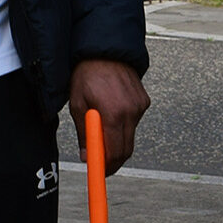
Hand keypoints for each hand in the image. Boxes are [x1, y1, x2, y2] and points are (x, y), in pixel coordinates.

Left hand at [70, 59, 148, 173]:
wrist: (104, 50)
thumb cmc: (87, 75)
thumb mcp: (78, 105)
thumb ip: (85, 134)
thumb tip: (87, 156)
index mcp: (113, 114)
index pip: (114, 152)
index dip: (107, 166)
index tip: (100, 172)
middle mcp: (131, 112)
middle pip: (126, 150)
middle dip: (114, 159)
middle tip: (102, 162)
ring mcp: (140, 106)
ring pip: (130, 136)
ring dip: (117, 140)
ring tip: (102, 128)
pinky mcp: (144, 101)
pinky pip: (134, 121)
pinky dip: (123, 124)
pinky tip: (111, 111)